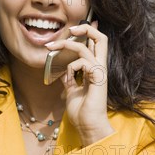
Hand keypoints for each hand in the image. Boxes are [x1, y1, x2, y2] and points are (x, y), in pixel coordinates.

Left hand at [45, 21, 114, 144]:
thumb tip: (63, 70)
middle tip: (71, 28)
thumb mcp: (71, 91)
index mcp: (95, 70)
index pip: (96, 45)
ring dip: (67, 45)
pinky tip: (69, 77)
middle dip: (87, 28)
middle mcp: (100, 68)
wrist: (87, 126)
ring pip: (87, 47)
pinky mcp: (98, 78)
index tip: (74, 28)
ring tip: (52, 48)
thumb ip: (69, 78)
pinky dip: (71, 66)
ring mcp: (100, 73)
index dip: (89, 32)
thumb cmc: (82, 112)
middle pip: (102, 39)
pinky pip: (83, 62)